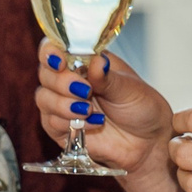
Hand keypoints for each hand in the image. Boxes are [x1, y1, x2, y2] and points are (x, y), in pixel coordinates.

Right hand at [35, 44, 174, 177]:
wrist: (148, 142)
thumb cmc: (142, 108)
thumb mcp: (130, 89)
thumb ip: (108, 77)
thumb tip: (97, 61)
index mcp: (85, 62)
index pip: (55, 49)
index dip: (50, 53)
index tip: (59, 61)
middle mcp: (69, 80)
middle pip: (45, 74)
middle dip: (61, 82)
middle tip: (85, 91)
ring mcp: (63, 104)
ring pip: (43, 98)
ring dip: (64, 105)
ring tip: (89, 110)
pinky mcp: (61, 128)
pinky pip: (50, 122)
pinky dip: (69, 122)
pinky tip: (93, 123)